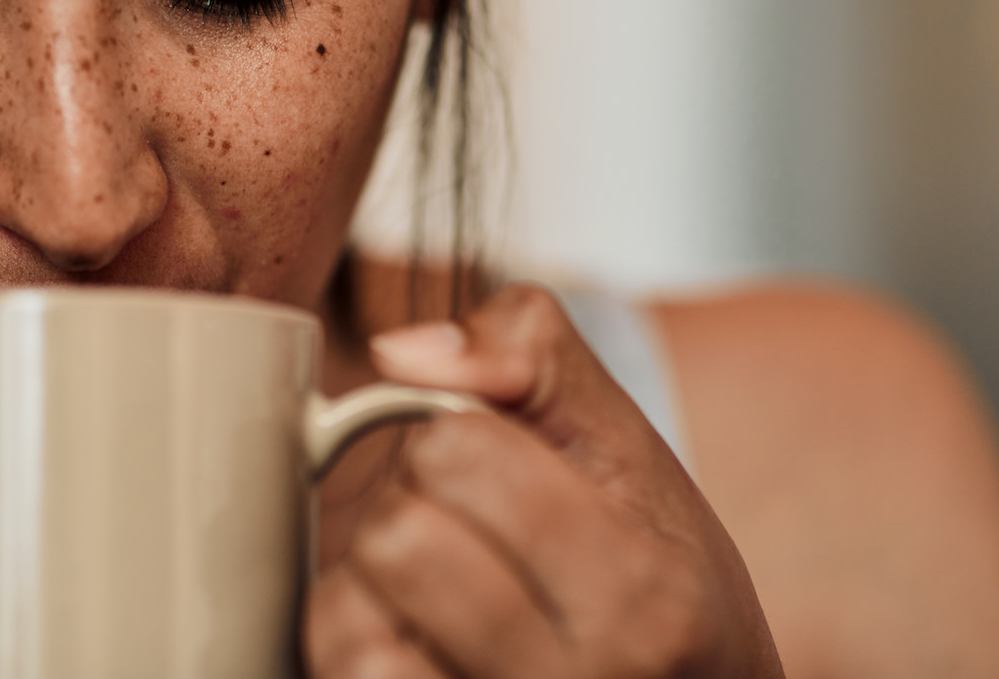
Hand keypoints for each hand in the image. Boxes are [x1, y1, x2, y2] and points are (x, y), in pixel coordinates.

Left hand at [306, 284, 783, 678]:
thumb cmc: (658, 580)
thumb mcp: (633, 448)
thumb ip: (534, 352)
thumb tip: (399, 351)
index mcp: (642, 593)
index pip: (456, 451)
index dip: (456, 437)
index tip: (500, 469)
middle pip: (397, 536)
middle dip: (413, 507)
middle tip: (467, 533)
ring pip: (348, 617)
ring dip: (374, 585)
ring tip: (442, 592)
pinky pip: (339, 671)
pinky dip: (360, 641)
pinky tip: (419, 641)